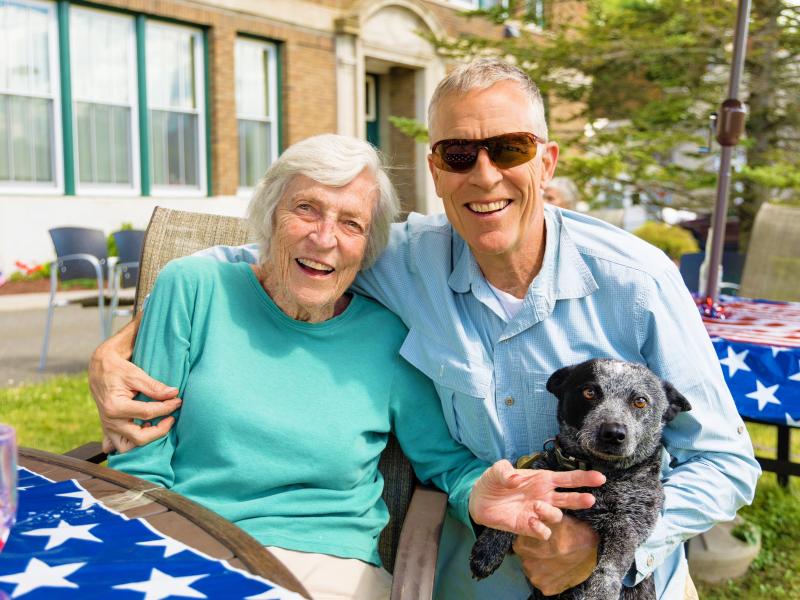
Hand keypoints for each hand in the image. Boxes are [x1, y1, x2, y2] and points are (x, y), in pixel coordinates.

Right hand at [89, 317, 180, 453]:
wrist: (99, 368)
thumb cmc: (117, 369)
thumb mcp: (136, 374)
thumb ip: (155, 387)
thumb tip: (174, 394)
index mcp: (115, 406)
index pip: (148, 414)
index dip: (167, 408)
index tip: (178, 401)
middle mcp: (109, 421)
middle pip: (139, 438)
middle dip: (160, 430)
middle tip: (171, 418)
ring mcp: (107, 427)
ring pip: (127, 448)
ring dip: (144, 441)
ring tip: (156, 426)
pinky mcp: (107, 428)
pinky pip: (116, 446)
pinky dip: (130, 444)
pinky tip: (141, 430)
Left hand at [469, 460, 603, 539]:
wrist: (479, 500)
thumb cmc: (493, 482)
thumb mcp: (497, 471)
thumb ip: (505, 472)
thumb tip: (514, 478)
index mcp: (542, 480)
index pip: (567, 479)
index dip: (584, 478)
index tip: (600, 477)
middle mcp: (545, 496)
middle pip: (570, 498)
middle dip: (581, 499)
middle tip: (590, 499)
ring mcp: (538, 513)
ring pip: (557, 516)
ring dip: (551, 512)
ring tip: (537, 505)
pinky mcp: (529, 527)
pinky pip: (543, 531)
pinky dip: (541, 528)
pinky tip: (531, 521)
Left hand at [513, 515, 599, 595]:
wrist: (597, 553)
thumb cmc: (576, 533)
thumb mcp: (558, 519)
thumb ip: (543, 514)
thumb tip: (535, 505)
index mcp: (523, 545)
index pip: (522, 542)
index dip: (533, 540)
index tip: (545, 538)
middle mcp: (526, 564)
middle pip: (527, 557)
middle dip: (537, 552)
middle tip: (553, 548)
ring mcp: (536, 578)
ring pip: (535, 569)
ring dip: (542, 565)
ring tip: (556, 557)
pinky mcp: (546, 589)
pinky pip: (544, 582)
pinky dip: (550, 576)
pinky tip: (559, 567)